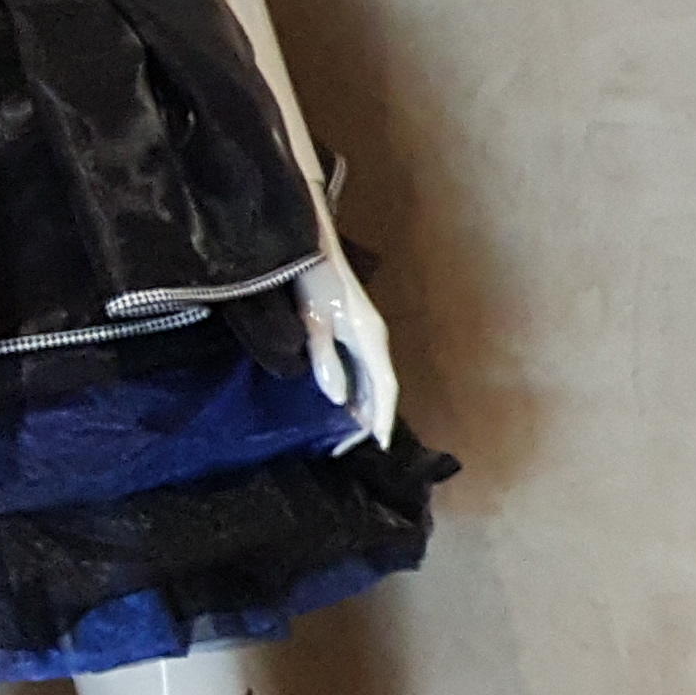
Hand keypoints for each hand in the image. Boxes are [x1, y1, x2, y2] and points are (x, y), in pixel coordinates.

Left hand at [295, 250, 401, 452]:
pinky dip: (359, 390)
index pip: (385, 386)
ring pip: (375, 378)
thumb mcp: (314, 322)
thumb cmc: (312, 282)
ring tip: (346, 433)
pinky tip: (345, 402)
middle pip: (382, 386)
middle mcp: (376, 338)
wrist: (310, 247)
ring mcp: (368, 333)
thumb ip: (326, 360)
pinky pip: (366, 368)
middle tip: (349, 447)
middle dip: (371, 418)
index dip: (382, 416)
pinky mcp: (357, 329)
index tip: (379, 444)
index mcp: (370, 337)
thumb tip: (340, 400)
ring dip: (365, 406)